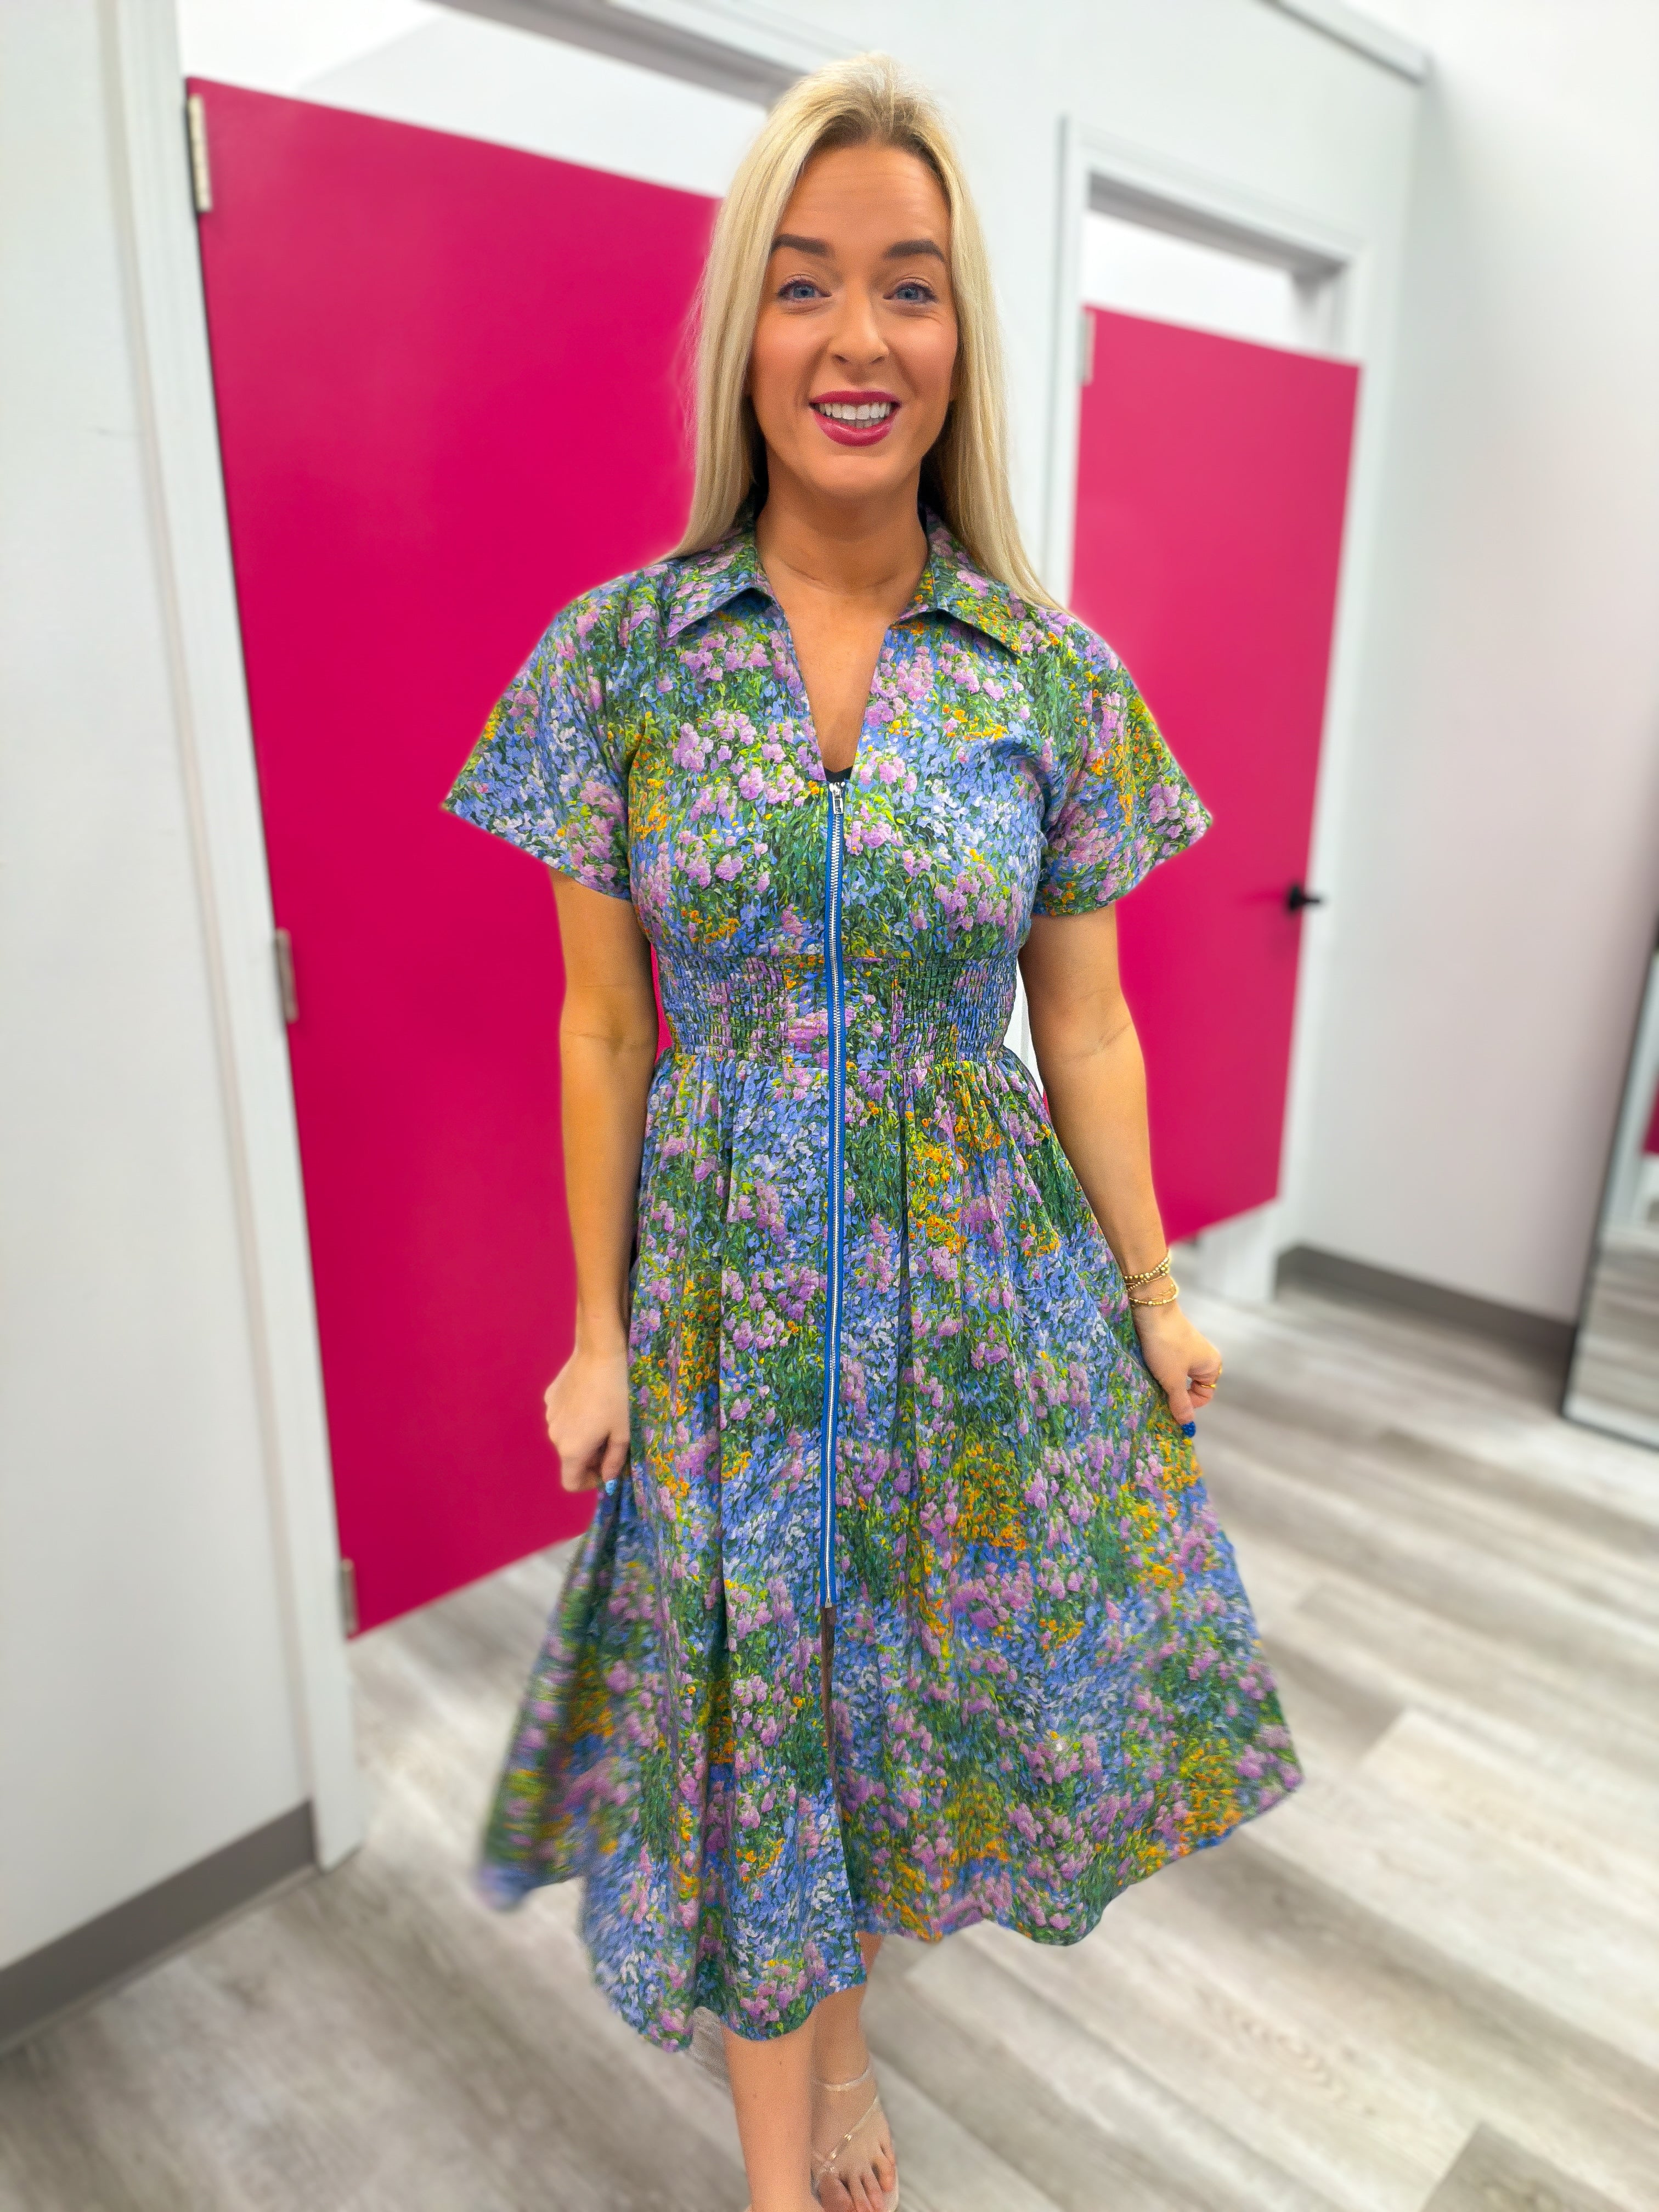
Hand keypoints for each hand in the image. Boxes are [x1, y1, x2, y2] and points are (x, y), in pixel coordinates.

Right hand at [543, 1343, 629, 1492]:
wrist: (600, 1351)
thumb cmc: (618, 1395)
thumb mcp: (624, 1432)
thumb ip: (614, 1460)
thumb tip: (608, 1477)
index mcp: (571, 1449)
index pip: (571, 1483)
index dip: (590, 1482)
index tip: (608, 1468)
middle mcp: (554, 1435)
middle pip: (570, 1457)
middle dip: (591, 1456)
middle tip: (614, 1439)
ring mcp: (549, 1414)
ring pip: (567, 1435)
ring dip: (583, 1435)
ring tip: (605, 1416)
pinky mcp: (550, 1395)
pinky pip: (564, 1415)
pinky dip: (577, 1416)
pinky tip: (593, 1397)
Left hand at [1130, 1299, 1221, 1425]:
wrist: (1152, 1310)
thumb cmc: (1166, 1346)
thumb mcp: (1172, 1379)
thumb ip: (1180, 1403)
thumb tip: (1187, 1424)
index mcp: (1211, 1366)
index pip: (1204, 1396)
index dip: (1188, 1403)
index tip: (1169, 1402)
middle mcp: (1204, 1357)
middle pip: (1191, 1385)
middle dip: (1175, 1392)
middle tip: (1159, 1392)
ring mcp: (1188, 1348)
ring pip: (1178, 1374)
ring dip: (1165, 1380)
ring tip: (1153, 1378)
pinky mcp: (1174, 1342)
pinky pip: (1170, 1363)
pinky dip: (1160, 1368)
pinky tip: (1149, 1366)